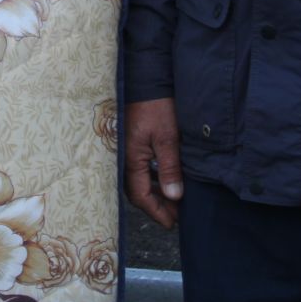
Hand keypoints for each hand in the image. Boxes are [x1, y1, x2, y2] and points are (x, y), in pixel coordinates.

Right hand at [124, 97, 184, 228]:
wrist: (145, 78)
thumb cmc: (156, 106)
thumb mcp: (167, 138)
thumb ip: (170, 168)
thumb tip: (174, 197)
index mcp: (130, 159)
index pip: (141, 196)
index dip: (157, 212)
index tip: (173, 223)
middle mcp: (124, 157)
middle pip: (137, 191)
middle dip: (157, 205)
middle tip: (177, 214)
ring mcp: (126, 149)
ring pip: (139, 179)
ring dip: (156, 191)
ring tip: (175, 198)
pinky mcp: (131, 142)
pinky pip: (140, 167)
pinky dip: (153, 176)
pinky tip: (166, 177)